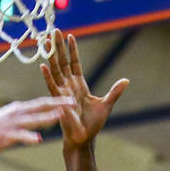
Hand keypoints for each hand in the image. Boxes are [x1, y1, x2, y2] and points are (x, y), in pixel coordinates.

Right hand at [0, 96, 75, 156]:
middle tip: (74, 102)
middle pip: (41, 106)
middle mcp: (17, 113)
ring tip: (60, 117)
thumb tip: (32, 117)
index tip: (70, 97)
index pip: (41, 102)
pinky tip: (38, 139)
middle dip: (58, 104)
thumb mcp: (7, 119)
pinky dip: (29, 137)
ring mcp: (12, 124)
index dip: (56, 100)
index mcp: (18, 109)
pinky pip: (20, 136)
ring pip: (33, 119)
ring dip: (47, 117)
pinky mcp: (6, 136)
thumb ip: (20, 118)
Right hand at [40, 30, 127, 147]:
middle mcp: (69, 87)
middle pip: (63, 63)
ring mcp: (63, 93)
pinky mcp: (58, 102)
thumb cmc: (93, 125)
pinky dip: (47, 76)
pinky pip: (51, 87)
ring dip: (51, 56)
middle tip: (55, 31)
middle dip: (59, 47)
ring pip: (56, 70)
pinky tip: (43, 65)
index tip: (70, 36)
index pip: (75, 64)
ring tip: (47, 41)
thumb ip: (114, 92)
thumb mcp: (107, 105)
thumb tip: (126, 80)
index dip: (73, 50)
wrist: (83, 139)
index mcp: (80, 86)